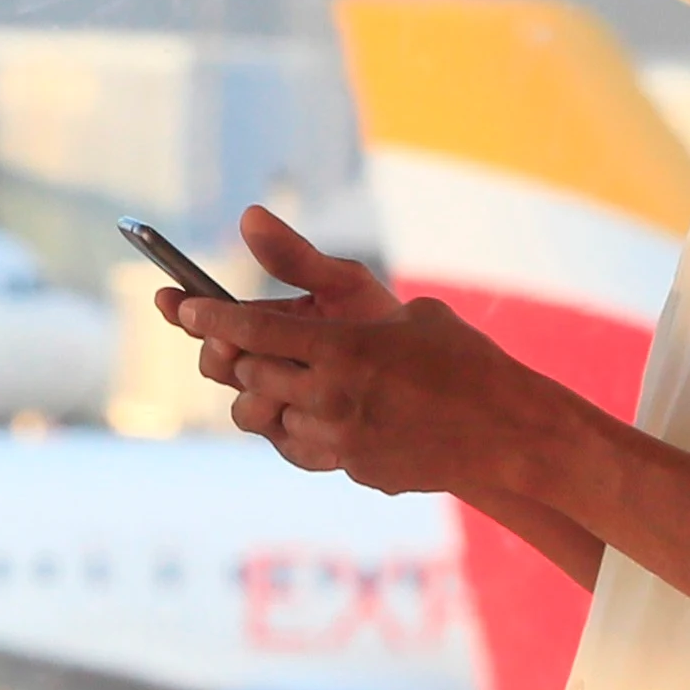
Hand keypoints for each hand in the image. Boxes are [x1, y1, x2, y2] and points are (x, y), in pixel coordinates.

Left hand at [163, 206, 564, 498]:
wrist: (509, 433)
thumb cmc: (461, 359)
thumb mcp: (400, 306)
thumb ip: (315, 266)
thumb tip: (249, 219)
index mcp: (343, 348)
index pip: (250, 331)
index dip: (207, 318)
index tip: (180, 308)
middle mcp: (332, 397)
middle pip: (246, 375)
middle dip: (238, 358)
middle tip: (246, 345)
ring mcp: (338, 440)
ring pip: (265, 418)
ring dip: (269, 395)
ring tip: (300, 378)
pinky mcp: (350, 470)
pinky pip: (297, 449)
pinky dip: (296, 428)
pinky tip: (322, 412)